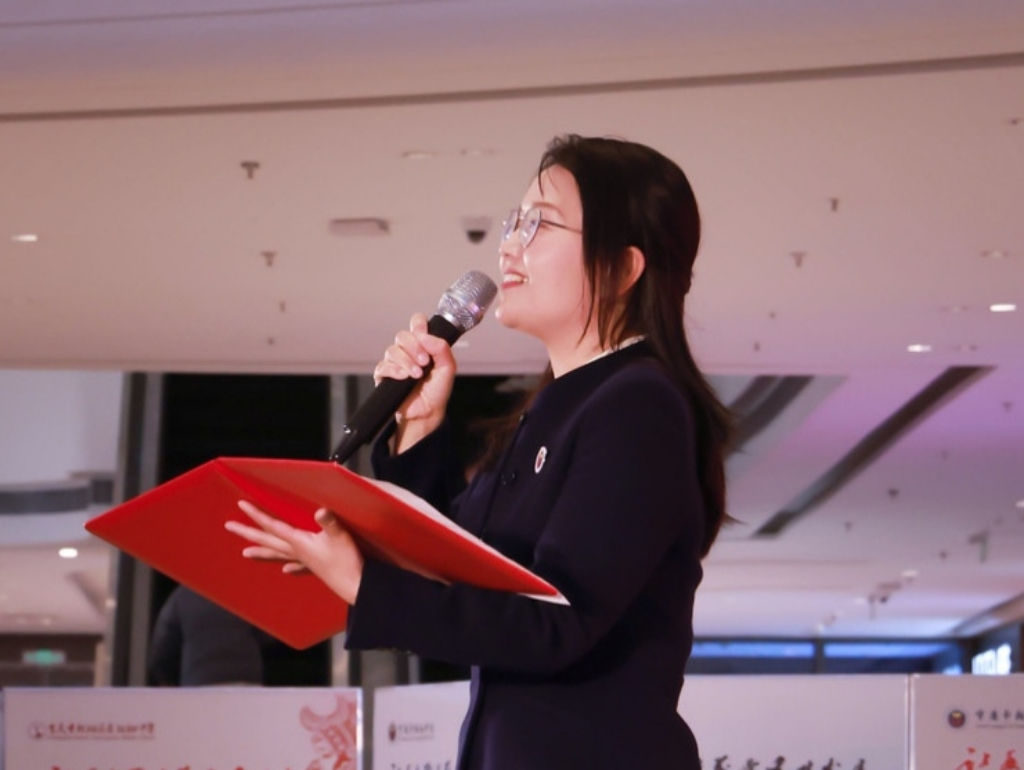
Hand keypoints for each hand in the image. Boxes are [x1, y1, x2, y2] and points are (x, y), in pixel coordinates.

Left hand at [225, 500, 363, 604]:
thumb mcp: (340, 537)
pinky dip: (290, 567)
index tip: (241, 505)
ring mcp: (305, 562)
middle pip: (267, 541)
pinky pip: (298, 566)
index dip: (257, 515)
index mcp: (299, 542)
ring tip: (245, 552)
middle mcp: (297, 552)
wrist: (356, 586)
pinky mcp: (316, 568)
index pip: (273, 526)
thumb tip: (320, 510)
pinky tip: (286, 570)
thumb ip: (329, 522)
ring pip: (277, 555)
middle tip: (229, 526)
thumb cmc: (347, 561)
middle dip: (248, 533)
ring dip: (261, 552)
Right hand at [374, 312, 456, 451]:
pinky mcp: (384, 375)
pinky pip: (383, 365)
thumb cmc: (436, 392)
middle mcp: (408, 351)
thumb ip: (442, 349)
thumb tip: (426, 336)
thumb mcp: (448, 368)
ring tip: (416, 374)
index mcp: (423, 346)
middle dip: (414, 347)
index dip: (419, 325)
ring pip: (392, 350)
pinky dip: (394, 370)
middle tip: (424, 361)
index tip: (424, 336)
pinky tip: (404, 378)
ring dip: (406, 361)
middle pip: (402, 335)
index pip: (417, 323)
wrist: (427, 413)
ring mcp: (395, 362)